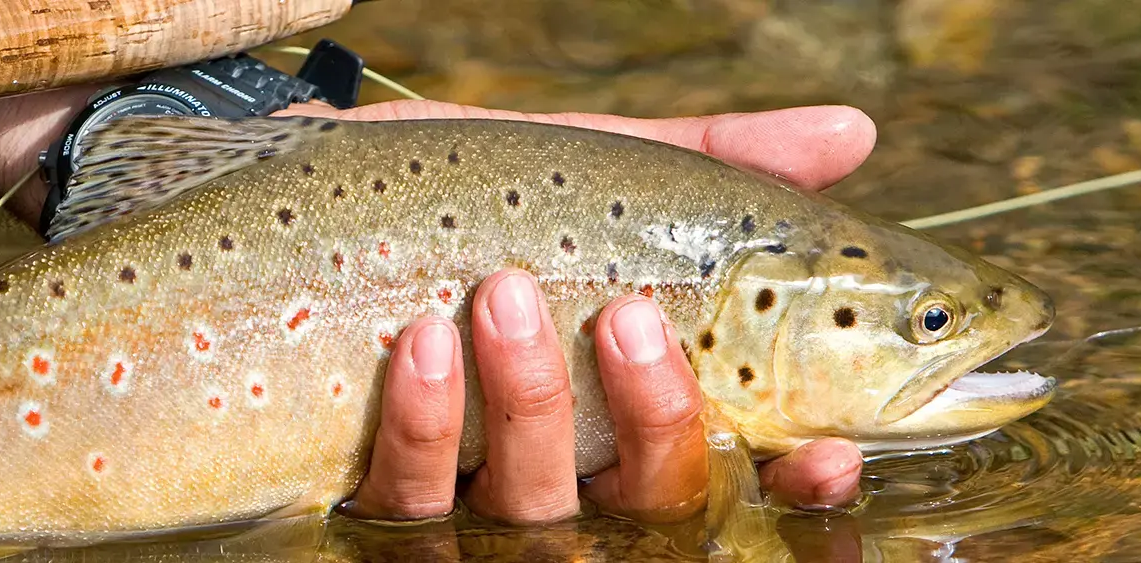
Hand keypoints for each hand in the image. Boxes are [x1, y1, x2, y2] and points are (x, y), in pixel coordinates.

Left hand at [305, 100, 872, 524]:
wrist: (284, 197)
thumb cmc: (449, 193)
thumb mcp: (579, 169)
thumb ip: (712, 167)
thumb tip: (856, 134)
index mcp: (632, 409)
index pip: (739, 477)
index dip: (797, 486)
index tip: (827, 450)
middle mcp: (568, 471)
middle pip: (650, 506)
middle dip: (658, 422)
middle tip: (630, 317)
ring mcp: (470, 495)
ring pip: (536, 513)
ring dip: (532, 406)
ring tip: (503, 295)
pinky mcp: (378, 500)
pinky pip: (414, 504)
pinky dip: (426, 427)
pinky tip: (423, 347)